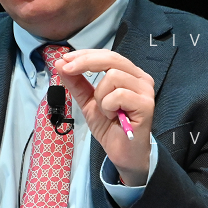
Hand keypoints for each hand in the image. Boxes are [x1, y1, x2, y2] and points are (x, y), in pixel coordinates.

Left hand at [55, 49, 153, 185]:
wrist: (122, 153)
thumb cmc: (110, 127)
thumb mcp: (88, 101)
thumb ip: (77, 82)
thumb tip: (61, 63)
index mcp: (130, 74)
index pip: (107, 55)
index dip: (85, 54)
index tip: (65, 59)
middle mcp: (141, 78)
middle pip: (111, 58)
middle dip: (85, 62)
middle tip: (67, 69)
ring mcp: (145, 91)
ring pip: (112, 76)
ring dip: (100, 96)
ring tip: (106, 112)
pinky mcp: (146, 104)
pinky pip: (117, 95)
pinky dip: (108, 107)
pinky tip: (114, 117)